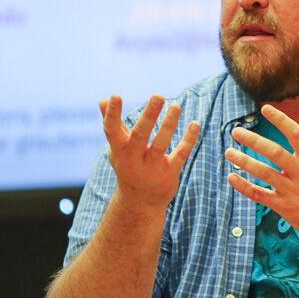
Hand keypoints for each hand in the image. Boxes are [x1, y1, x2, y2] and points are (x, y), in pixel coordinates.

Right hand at [101, 95, 199, 210]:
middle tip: (158, 96)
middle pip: (140, 136)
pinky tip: (195, 124)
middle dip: (149, 116)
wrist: (140, 202)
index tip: (115, 95)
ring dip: (169, 124)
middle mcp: (133, 159)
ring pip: (161, 144)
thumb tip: (103, 99)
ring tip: (176, 105)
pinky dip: (189, 139)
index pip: (111, 130)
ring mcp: (151, 168)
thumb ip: (113, 124)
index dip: (112, 114)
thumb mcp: (118, 148)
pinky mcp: (168, 173)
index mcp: (119, 150)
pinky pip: (180, 154)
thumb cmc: (129, 167)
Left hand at [224, 106, 298, 242]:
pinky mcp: (284, 206)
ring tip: (229, 152)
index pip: (296, 134)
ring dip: (244, 162)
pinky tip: (232, 177)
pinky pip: (260, 195)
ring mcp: (292, 191)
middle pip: (275, 153)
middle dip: (254, 141)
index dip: (280, 120)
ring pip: (264, 173)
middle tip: (236, 131)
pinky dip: (244, 187)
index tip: (265, 109)